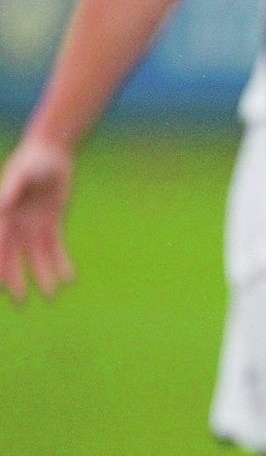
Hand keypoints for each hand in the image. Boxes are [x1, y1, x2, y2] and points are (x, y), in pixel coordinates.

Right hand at [0, 138, 76, 303]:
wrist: (50, 155)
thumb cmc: (32, 161)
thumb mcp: (22, 174)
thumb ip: (12, 188)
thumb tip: (3, 204)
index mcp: (2, 216)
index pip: (0, 246)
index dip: (1, 264)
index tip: (2, 283)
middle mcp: (15, 226)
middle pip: (14, 259)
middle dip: (16, 280)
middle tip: (21, 301)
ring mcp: (33, 227)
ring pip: (38, 258)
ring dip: (43, 276)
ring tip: (52, 295)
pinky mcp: (52, 224)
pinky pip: (56, 248)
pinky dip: (61, 263)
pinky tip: (69, 278)